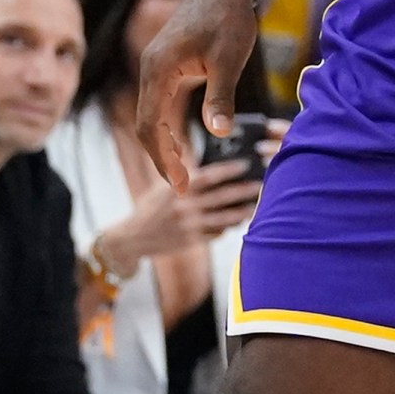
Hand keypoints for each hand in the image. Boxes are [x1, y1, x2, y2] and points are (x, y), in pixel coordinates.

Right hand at [107, 156, 262, 263]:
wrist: (134, 237)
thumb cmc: (151, 207)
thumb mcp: (161, 185)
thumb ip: (178, 170)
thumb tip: (191, 151)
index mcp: (178, 188)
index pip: (208, 176)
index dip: (228, 170)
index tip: (244, 164)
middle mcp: (185, 207)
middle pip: (221, 197)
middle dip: (243, 191)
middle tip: (260, 184)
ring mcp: (190, 226)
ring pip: (223, 219)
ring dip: (241, 212)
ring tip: (256, 206)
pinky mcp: (192, 241)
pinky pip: (216, 234)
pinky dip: (228, 228)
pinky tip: (238, 222)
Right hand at [135, 0, 262, 190]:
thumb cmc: (229, 18)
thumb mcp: (228, 60)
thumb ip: (220, 98)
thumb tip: (218, 134)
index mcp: (159, 68)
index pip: (149, 124)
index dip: (162, 158)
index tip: (181, 185)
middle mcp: (151, 68)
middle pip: (145, 123)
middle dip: (161, 156)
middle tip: (183, 187)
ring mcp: (157, 65)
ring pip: (151, 113)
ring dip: (163, 142)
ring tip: (182, 170)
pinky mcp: (168, 63)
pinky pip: (160, 101)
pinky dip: (167, 125)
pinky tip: (182, 141)